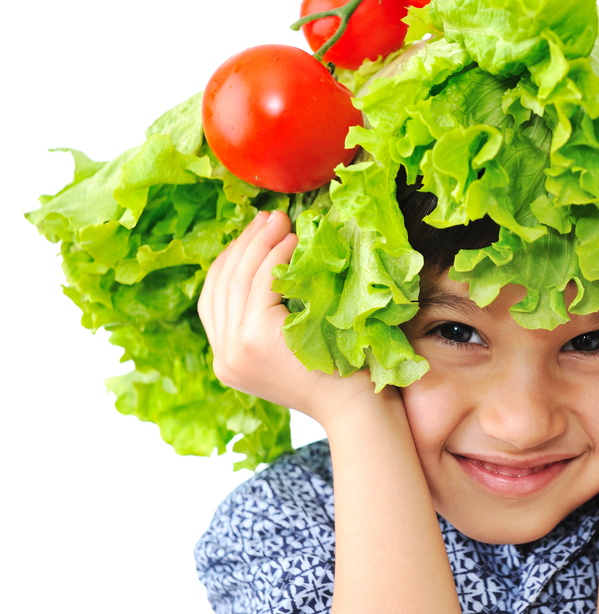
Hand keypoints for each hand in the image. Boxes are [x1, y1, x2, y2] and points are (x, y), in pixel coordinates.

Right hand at [197, 210, 376, 424]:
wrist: (356, 408)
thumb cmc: (337, 375)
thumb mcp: (291, 346)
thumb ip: (270, 320)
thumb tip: (270, 266)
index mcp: (228, 361)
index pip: (215, 300)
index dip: (231, 261)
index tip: (254, 235)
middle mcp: (225, 358)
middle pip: (221, 285)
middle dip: (243, 245)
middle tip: (268, 217)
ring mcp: (236, 350)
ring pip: (237, 280)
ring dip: (259, 244)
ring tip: (279, 221)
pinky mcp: (255, 339)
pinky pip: (260, 284)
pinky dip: (274, 257)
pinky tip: (291, 242)